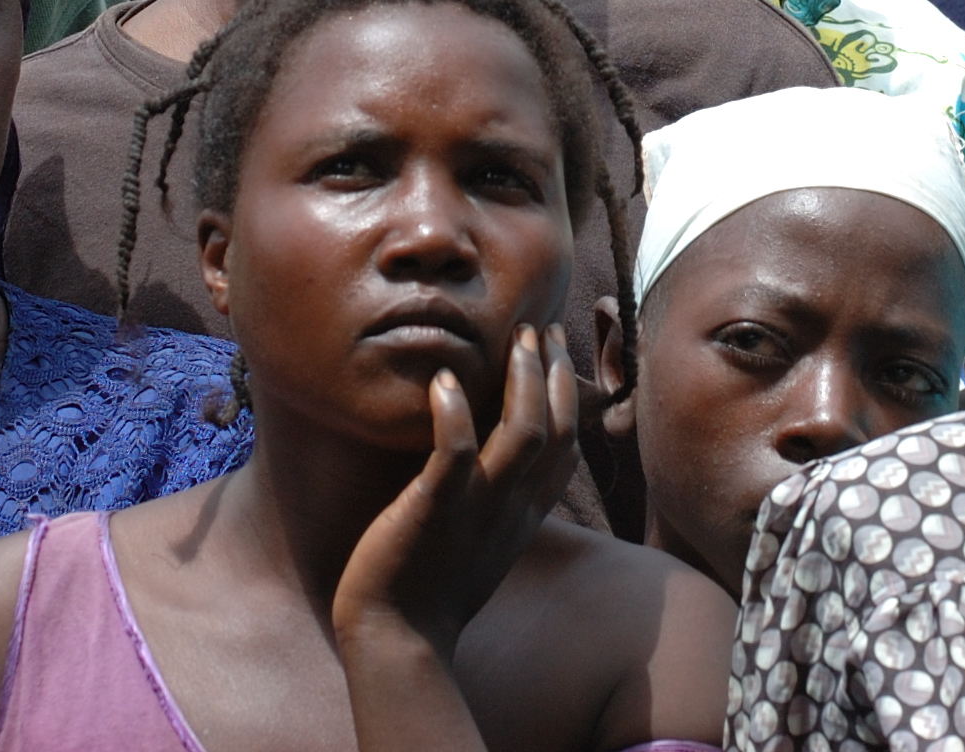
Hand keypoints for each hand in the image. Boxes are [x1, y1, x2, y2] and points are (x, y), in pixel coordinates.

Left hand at [332, 325, 578, 662]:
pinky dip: (456, 413)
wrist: (397, 639)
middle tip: (539, 327)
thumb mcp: (478, 543)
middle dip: (553, 372)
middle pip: (556, 429)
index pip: (565, 449)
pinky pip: (456, 454)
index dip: (567, 396)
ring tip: (515, 338)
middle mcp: (512, 509)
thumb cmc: (428, 590)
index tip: (552, 352)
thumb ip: (491, 504)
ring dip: (523, 380)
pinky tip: (445, 381)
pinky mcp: (435, 509)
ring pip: (523, 433)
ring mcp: (477, 508)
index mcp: (523, 517)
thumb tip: (483, 464)